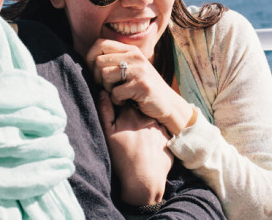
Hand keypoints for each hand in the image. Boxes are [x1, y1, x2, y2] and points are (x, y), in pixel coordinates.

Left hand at [86, 38, 193, 134]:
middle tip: (107, 87)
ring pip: (105, 75)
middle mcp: (135, 56)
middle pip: (99, 61)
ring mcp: (140, 70)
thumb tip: (89, 59)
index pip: (100, 43)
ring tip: (118, 93)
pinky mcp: (142, 86)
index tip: (94, 72)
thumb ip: (115, 61)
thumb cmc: (143, 87)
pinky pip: (115, 92)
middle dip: (97, 77)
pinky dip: (117, 100)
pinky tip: (127, 101)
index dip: (90, 57)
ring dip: (107, 89)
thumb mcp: (132, 68)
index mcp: (131, 50)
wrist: (168, 103)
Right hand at [98, 90, 172, 205]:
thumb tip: (103, 92)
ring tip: (137, 140)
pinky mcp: (168, 137)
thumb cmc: (122, 157)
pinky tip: (147, 145)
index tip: (118, 114)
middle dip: (133, 114)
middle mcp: (148, 116)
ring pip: (150, 120)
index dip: (121, 105)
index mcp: (132, 113)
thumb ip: (105, 110)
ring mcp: (160, 126)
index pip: (126, 100)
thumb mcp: (108, 134)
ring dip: (144, 124)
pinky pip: (160, 131)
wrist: (143, 180)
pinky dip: (153, 135)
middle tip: (128, 130)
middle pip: (139, 109)